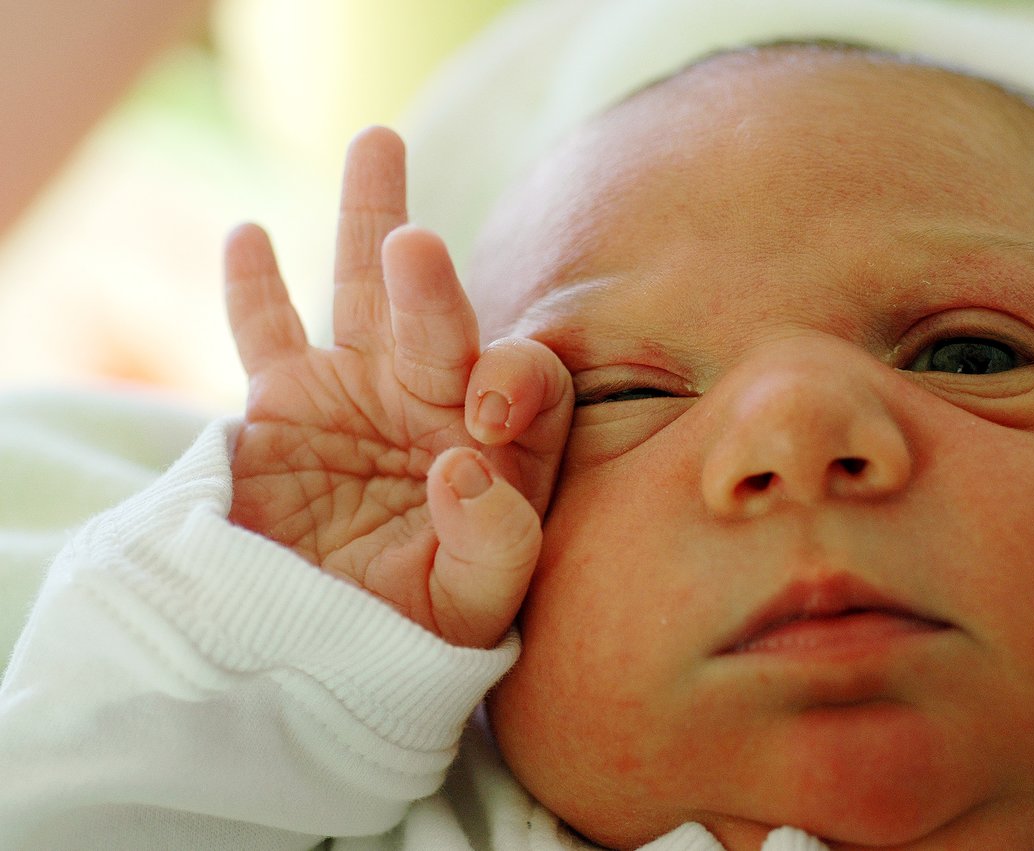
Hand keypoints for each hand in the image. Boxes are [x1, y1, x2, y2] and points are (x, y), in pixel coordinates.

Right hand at [223, 127, 571, 648]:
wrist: (319, 658)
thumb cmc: (412, 639)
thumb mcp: (470, 608)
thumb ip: (496, 540)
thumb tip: (465, 464)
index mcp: (503, 446)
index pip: (530, 383)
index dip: (514, 382)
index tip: (482, 418)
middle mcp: (438, 402)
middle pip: (446, 316)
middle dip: (432, 284)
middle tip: (415, 246)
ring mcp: (362, 391)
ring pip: (365, 291)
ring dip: (370, 220)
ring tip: (379, 143)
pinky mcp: (287, 402)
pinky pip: (268, 332)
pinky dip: (255, 289)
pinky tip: (250, 236)